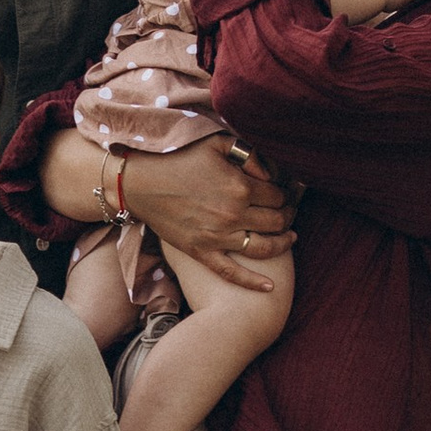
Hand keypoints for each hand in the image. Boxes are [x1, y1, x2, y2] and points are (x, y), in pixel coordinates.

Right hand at [122, 139, 296, 293]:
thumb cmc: (177, 158)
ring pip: (264, 248)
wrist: (139, 183)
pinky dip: (253, 282)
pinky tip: (270, 287)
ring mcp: (217, 237)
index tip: (287, 192)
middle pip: (276, 221)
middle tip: (291, 212)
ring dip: (283, 244)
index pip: (278, 196)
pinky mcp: (202, 252)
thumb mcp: (216, 144)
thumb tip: (271, 172)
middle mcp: (233, 215)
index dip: (287, 194)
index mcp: (239, 187)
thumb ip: (248, 154)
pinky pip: (232, 273)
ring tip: (290, 238)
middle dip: (289, 216)